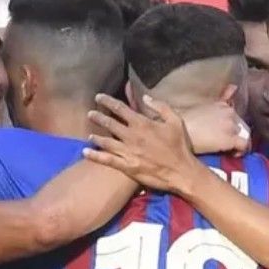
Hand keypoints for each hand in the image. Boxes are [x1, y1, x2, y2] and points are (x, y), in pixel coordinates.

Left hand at [85, 93, 212, 196]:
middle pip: (109, 123)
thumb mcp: (175, 121)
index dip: (107, 101)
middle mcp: (132, 136)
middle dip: (98, 117)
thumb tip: (145, 97)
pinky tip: (86, 152)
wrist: (182, 171)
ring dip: (96, 136)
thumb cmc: (180, 146)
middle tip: (90, 114)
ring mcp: (128, 151)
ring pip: (106, 141)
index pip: (120, 108)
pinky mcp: (127, 166)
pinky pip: (107, 160)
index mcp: (142, 123)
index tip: (98, 97)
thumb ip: (160, 107)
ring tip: (90, 134)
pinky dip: (95, 156)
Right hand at [183, 96, 250, 156]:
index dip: (231, 127)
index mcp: (221, 105)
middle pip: (240, 126)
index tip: (223, 134)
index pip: (234, 116)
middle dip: (234, 134)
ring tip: (227, 150)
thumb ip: (216, 104)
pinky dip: (242, 151)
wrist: (178, 132)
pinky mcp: (230, 138)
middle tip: (224, 144)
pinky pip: (245, 145)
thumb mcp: (200, 110)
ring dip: (237, 142)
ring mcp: (231, 125)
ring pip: (244, 134)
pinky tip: (233, 154)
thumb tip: (233, 88)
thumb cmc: (184, 123)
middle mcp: (229, 112)